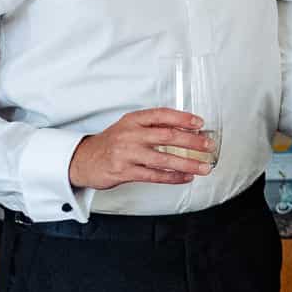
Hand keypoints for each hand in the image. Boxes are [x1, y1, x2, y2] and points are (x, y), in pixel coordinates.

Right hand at [67, 108, 214, 188]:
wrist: (83, 160)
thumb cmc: (112, 143)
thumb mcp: (129, 127)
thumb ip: (154, 126)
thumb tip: (187, 130)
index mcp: (133, 120)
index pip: (161, 115)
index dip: (183, 118)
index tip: (200, 123)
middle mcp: (130, 134)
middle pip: (166, 136)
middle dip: (191, 141)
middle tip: (208, 145)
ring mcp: (126, 154)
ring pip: (163, 159)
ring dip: (187, 163)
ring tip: (203, 167)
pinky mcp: (124, 172)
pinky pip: (154, 175)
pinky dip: (173, 177)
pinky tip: (186, 177)